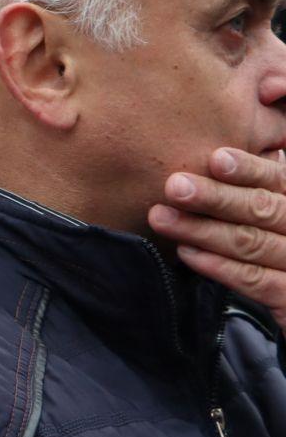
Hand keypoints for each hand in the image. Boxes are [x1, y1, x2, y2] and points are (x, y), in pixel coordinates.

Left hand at [150, 147, 285, 329]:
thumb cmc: (279, 258)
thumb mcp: (272, 221)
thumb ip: (257, 192)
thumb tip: (222, 156)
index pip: (277, 181)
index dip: (249, 170)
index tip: (216, 158)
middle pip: (263, 210)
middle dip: (217, 197)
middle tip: (175, 185)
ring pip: (252, 243)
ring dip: (203, 230)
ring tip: (162, 218)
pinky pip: (255, 280)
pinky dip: (219, 266)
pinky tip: (186, 253)